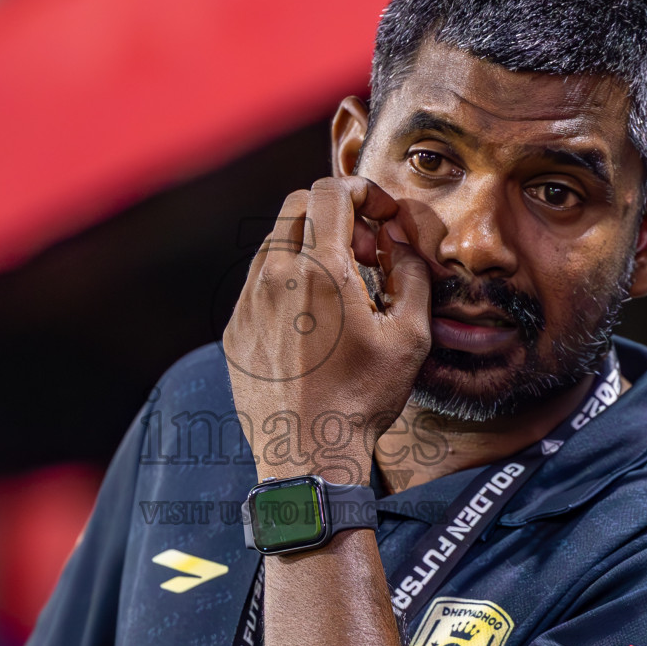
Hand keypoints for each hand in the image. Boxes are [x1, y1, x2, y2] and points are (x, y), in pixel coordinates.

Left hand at [222, 176, 430, 485]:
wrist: (307, 455)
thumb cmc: (362, 399)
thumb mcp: (410, 335)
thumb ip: (412, 274)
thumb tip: (401, 244)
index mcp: (320, 270)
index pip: (329, 191)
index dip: (362, 190)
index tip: (381, 214)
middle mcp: (275, 276)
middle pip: (297, 206)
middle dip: (336, 213)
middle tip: (364, 250)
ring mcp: (248, 303)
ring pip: (274, 243)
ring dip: (310, 246)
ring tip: (340, 287)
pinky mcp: (235, 329)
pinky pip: (258, 283)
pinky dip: (287, 281)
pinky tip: (312, 319)